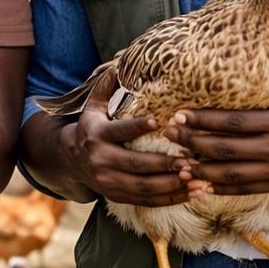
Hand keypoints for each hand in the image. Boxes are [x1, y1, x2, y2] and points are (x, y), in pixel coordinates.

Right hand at [55, 68, 198, 207]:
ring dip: (173, 185)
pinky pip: (147, 201)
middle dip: (164, 164)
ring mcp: (109, 182)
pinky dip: (171, 199)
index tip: (159, 122)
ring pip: (144, 187)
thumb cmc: (90, 129)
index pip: (119, 131)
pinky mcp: (118, 196)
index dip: (138, 127)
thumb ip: (105, 88)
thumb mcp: (92, 108)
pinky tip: (191, 193)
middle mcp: (101, 160)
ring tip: (197, 179)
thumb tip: (116, 65)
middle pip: (135, 164)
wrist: (70, 161)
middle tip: (190, 160)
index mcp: (97, 135)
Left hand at [162, 70, 268, 193]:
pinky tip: (201, 184)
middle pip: (226, 148)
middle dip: (193, 142)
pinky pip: (244, 189)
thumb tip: (253, 40)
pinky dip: (220, 188)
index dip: (204, 120)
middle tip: (169, 134)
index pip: (234, 122)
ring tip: (177, 164)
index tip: (180, 114)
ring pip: (231, 173)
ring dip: (201, 170)